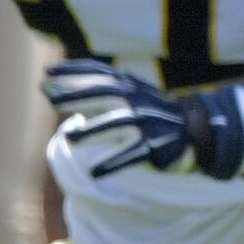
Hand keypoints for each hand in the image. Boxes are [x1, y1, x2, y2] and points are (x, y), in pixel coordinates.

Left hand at [44, 58, 204, 178]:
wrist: (195, 129)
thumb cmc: (150, 111)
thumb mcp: (127, 92)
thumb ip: (96, 90)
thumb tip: (55, 88)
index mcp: (128, 85)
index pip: (98, 74)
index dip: (73, 71)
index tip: (48, 71)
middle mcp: (136, 100)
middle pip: (104, 94)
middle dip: (76, 95)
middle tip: (49, 97)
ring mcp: (146, 123)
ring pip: (117, 124)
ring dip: (92, 131)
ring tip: (69, 138)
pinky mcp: (154, 147)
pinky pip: (132, 155)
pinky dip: (113, 163)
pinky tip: (94, 171)